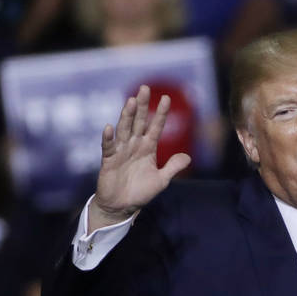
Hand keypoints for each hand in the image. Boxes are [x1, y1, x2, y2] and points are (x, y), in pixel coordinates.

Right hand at [91, 86, 191, 229]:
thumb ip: (173, 167)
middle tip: (145, 88)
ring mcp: (121, 151)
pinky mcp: (108, 161)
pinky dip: (108, 138)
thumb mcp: (161, 180)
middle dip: (142, 106)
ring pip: (124, 129)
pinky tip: (109, 127)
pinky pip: (108, 147)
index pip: (156, 127)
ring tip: (131, 101)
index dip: (161, 113)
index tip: (167, 98)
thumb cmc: (141, 192)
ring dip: (127, 116)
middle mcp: (134, 145)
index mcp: (148, 148)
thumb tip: (188, 157)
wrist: (122, 207)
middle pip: (139, 122)